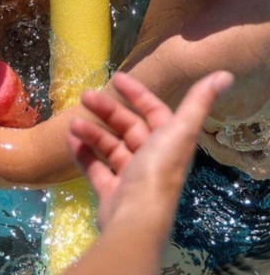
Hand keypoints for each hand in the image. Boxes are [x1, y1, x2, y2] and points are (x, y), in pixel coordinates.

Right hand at [67, 70, 232, 232]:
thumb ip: (199, 101)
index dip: (137, 93)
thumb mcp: (180, 130)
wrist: (137, 219)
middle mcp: (153, 159)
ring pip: (110, 147)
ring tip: (73, 124)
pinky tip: (70, 140)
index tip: (116, 78)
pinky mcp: (112, 194)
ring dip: (92, 132)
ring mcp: (131, 178)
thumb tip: (225, 75)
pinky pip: (95, 168)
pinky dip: (83, 154)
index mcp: (169, 142)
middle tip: (85, 96)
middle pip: (128, 127)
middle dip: (107, 111)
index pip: (153, 111)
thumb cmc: (159, 170)